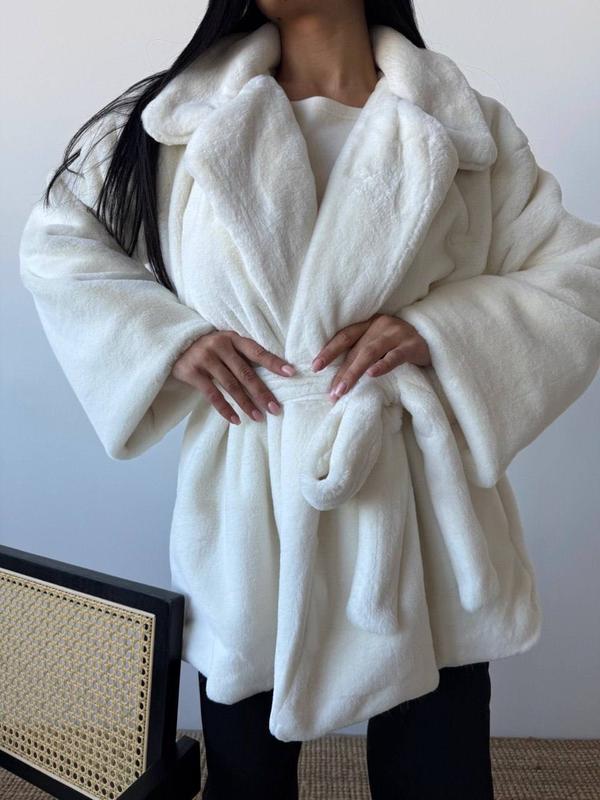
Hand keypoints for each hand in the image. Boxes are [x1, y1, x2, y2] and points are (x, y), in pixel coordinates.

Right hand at [171, 330, 295, 423]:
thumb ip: (243, 356)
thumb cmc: (209, 349)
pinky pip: (212, 394)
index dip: (274, 363)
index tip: (291, 373)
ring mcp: (204, 358)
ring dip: (246, 404)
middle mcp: (219, 346)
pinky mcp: (192, 372)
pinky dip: (225, 409)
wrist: (175, 346)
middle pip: (245, 372)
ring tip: (258, 417)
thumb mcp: (226, 345)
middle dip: (262, 392)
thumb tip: (274, 375)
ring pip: (230, 385)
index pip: (257, 351)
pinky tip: (236, 420)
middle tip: (275, 408)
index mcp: (232, 338)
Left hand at [311, 314, 430, 401]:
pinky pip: (396, 356)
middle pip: (356, 349)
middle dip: (341, 371)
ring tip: (343, 390)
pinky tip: (372, 374)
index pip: (345, 336)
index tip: (315, 367)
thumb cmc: (401, 346)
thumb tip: (337, 378)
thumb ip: (362, 352)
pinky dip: (383, 365)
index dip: (329, 351)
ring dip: (354, 372)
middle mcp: (381, 325)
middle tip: (331, 392)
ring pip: (371, 352)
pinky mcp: (413, 345)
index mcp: (369, 324)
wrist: (435, 339)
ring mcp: (398, 333)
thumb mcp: (380, 344)